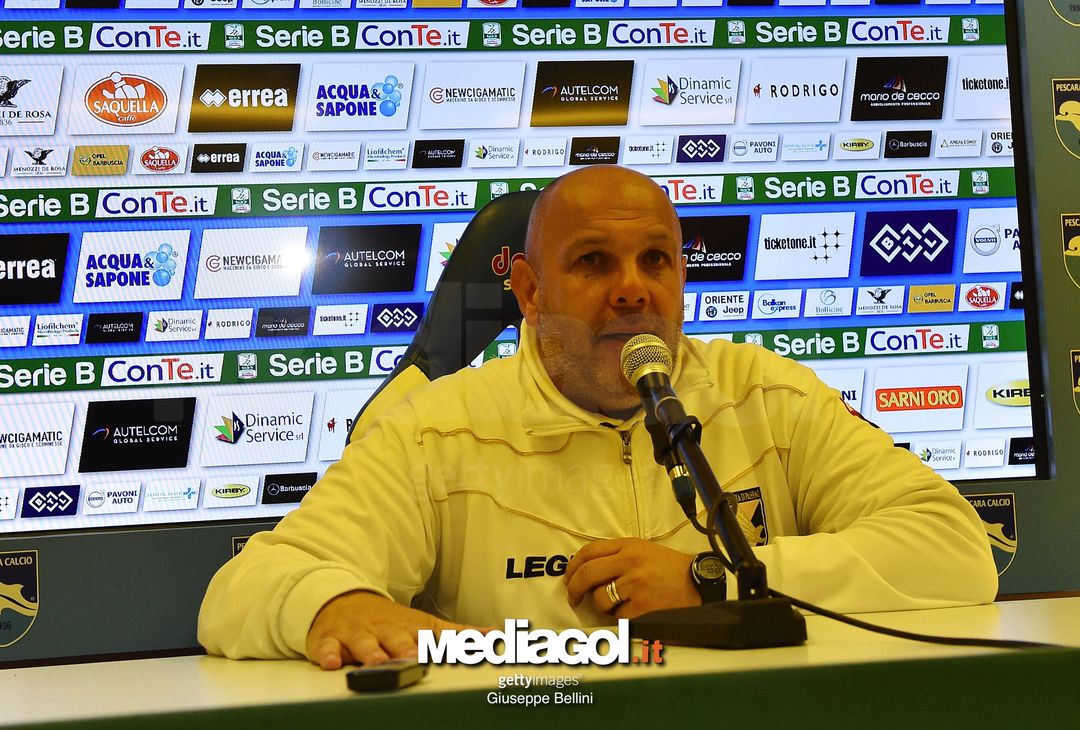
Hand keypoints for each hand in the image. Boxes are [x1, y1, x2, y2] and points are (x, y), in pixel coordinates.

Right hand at [305, 591, 473, 669]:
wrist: (342, 600)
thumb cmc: (388, 620)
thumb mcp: (425, 624)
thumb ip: (458, 634)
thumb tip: (493, 635)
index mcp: (408, 628)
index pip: (426, 637)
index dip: (439, 644)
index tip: (453, 651)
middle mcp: (384, 630)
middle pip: (395, 638)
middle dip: (403, 647)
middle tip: (412, 655)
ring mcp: (357, 634)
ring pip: (363, 643)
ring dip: (370, 652)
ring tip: (375, 661)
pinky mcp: (330, 639)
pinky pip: (327, 647)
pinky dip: (328, 653)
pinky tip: (331, 662)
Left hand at [563, 538, 700, 618]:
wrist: (700, 582)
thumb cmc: (671, 568)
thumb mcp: (643, 550)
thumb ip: (616, 555)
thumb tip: (585, 571)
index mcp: (629, 546)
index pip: (589, 552)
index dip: (573, 566)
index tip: (569, 577)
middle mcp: (630, 563)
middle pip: (587, 574)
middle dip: (574, 588)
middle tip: (573, 597)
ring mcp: (635, 586)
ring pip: (600, 599)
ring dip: (603, 606)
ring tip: (618, 605)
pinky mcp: (642, 608)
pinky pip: (618, 617)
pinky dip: (621, 618)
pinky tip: (634, 613)